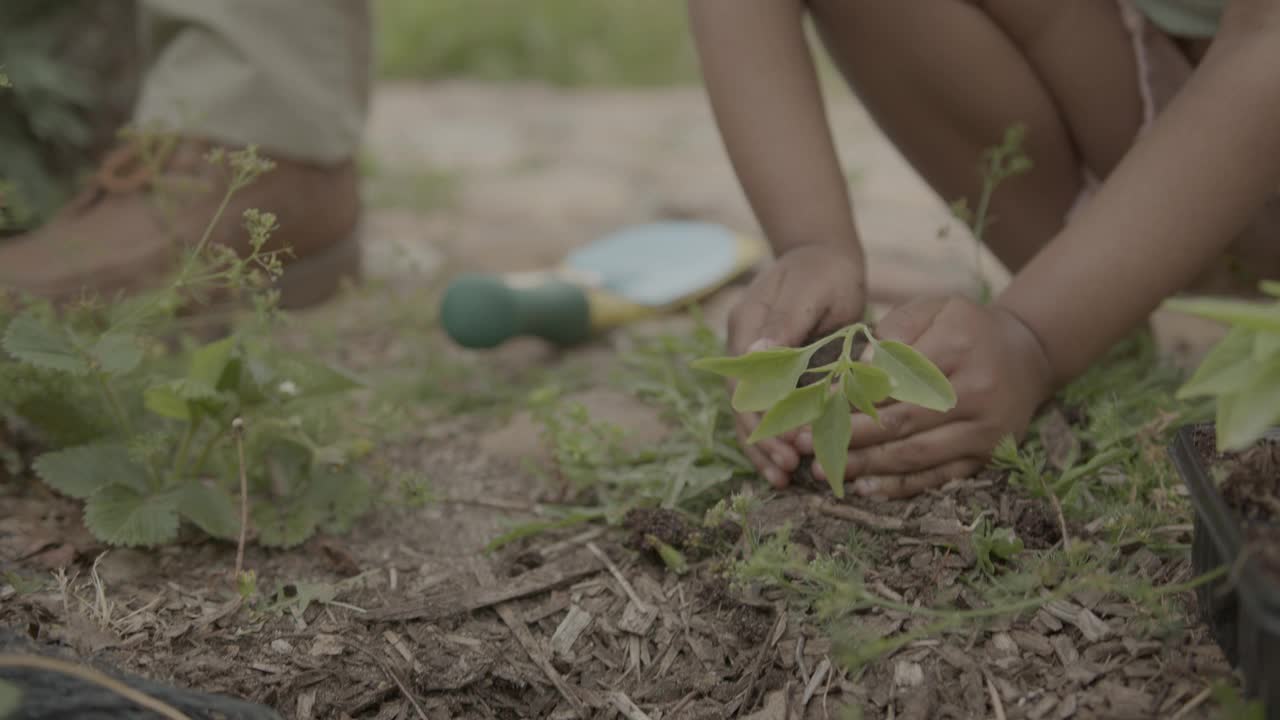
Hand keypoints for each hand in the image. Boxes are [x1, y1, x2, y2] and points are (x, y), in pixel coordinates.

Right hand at [725, 244, 865, 486]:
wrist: (825, 259)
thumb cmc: (821, 271)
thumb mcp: (808, 289)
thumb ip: (785, 321)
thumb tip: (757, 352)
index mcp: (746, 326)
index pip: (744, 381)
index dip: (762, 414)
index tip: (786, 441)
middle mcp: (744, 350)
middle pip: (743, 405)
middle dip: (764, 440)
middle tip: (790, 468)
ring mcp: (757, 366)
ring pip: (752, 415)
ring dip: (766, 447)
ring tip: (785, 477)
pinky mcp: (775, 377)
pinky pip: (771, 413)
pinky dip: (778, 438)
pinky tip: (789, 464)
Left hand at [800, 295, 1054, 497]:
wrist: (1027, 355)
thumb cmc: (966, 328)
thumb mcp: (934, 308)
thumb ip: (895, 329)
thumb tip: (857, 366)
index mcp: (957, 347)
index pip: (893, 379)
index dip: (851, 396)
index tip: (816, 406)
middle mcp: (975, 391)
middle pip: (900, 422)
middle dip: (849, 436)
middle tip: (806, 444)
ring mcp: (985, 429)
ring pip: (915, 455)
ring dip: (866, 466)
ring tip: (825, 469)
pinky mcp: (988, 455)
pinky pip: (938, 476)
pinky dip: (900, 486)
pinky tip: (866, 487)